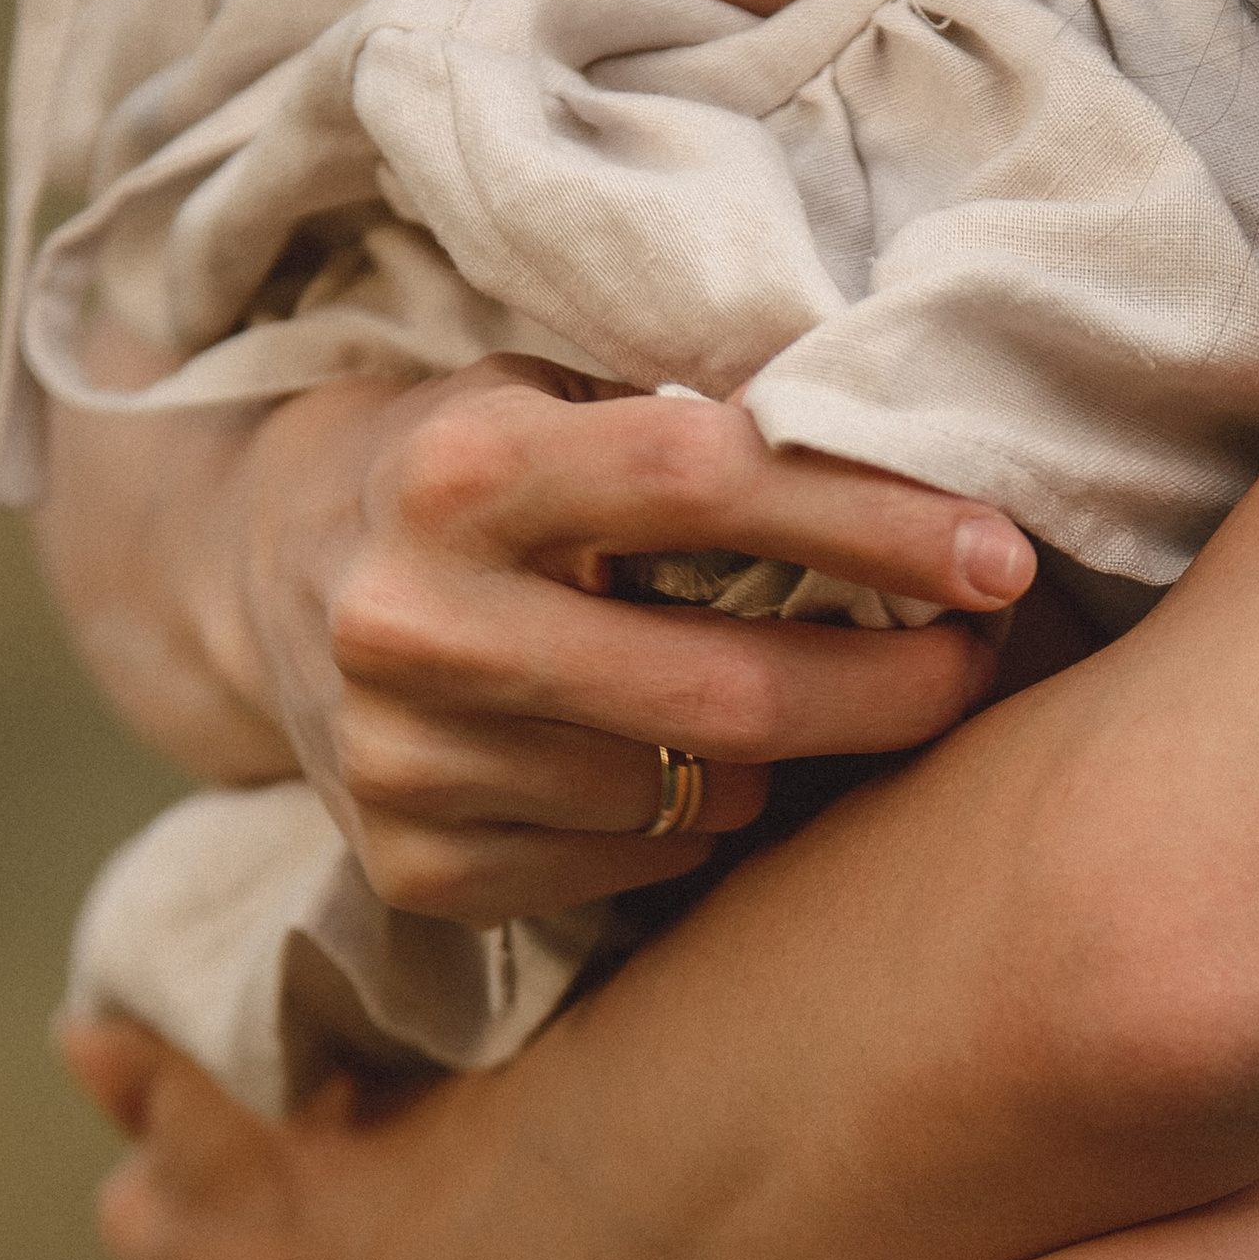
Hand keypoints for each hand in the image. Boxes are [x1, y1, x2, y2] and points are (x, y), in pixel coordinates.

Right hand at [234, 353, 1033, 924]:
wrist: (258, 574)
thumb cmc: (469, 462)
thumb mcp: (549, 392)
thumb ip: (695, 422)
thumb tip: (923, 463)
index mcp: (460, 469)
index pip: (712, 485)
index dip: (878, 524)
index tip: (1000, 554)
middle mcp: (412, 623)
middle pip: (726, 692)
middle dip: (890, 688)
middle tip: (978, 665)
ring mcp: (404, 763)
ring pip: (695, 798)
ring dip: (787, 761)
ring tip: (803, 705)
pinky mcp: (413, 868)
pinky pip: (636, 867)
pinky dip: (698, 825)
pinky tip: (687, 770)